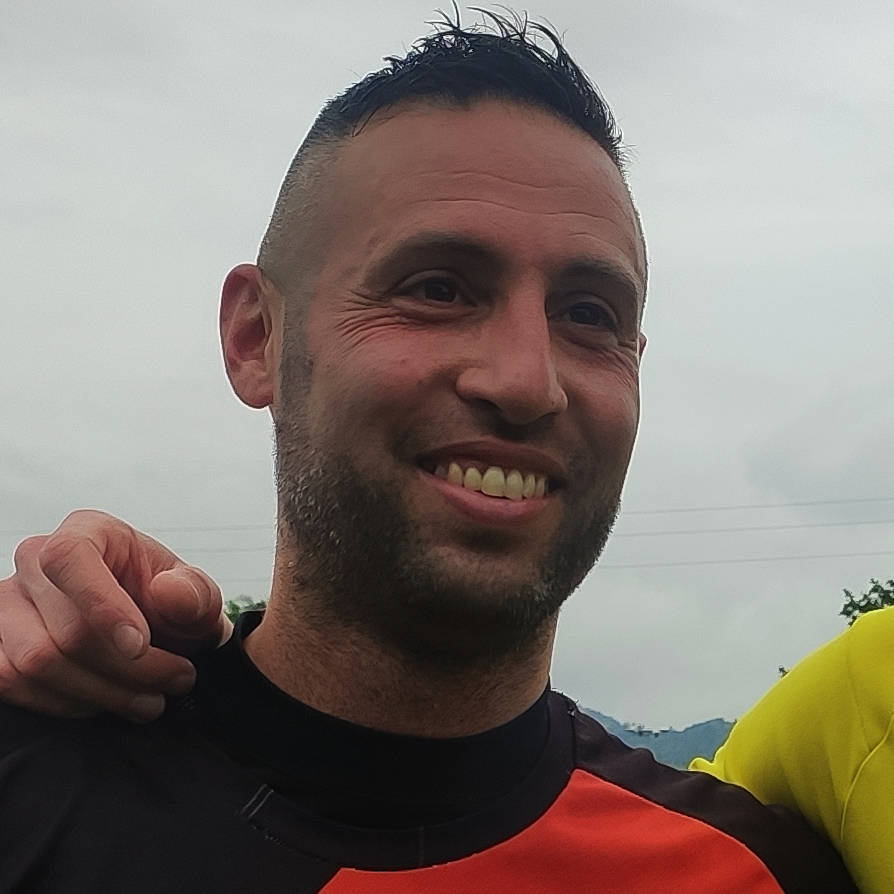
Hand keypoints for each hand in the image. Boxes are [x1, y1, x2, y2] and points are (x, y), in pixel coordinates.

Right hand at [0, 510, 231, 721]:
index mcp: (87, 531)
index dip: (102, 606)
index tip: (140, 646)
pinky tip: (105, 702)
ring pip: (35, 663)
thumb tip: (170, 592)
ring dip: (101, 693)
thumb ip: (195, 593)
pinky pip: (12, 682)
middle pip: (65, 629)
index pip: (69, 558)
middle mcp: (35, 562)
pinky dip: (65, 704)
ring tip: (150, 699)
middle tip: (174, 680)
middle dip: (129, 669)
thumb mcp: (197, 596)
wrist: (153, 632)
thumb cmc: (168, 606)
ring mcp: (8, 605)